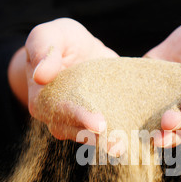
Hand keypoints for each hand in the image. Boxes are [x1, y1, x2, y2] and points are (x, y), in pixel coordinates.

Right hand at [8, 18, 117, 140]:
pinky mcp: (102, 122)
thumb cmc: (60, 40)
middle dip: (99, 139)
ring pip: (95, 137)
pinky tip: (140, 140)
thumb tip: (40, 75)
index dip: (79, 118)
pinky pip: (110, 132)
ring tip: (128, 147)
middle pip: (78, 132)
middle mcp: (60, 119)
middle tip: (119, 145)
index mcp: (43, 101)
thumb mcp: (49, 34)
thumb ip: (43, 49)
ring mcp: (81, 124)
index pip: (60, 112)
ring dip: (111, 143)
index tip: (98, 123)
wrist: (80, 49)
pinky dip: (124, 135)